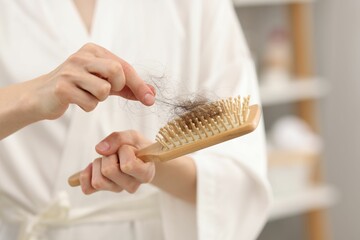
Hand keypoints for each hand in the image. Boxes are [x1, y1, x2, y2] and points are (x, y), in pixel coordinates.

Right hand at [31, 43, 154, 119]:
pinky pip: (90, 103)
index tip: (150, 99)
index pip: (124, 66)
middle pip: (117, 71)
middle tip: (107, 91)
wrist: (42, 96)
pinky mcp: (62, 87)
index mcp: (93, 50)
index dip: (139, 84)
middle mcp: (82, 56)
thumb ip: (128, 87)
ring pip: (104, 90)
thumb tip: (152, 94)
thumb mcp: (104, 83)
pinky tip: (77, 101)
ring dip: (99, 99)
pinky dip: (88, 106)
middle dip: (117, 87)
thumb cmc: (78, 87)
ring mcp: (70, 71)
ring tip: (87, 95)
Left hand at [78, 131, 154, 193]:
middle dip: (109, 155)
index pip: (128, 165)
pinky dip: (86, 176)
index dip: (124, 151)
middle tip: (117, 153)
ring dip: (99, 163)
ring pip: (98, 181)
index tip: (131, 148)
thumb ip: (118, 138)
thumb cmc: (138, 146)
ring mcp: (117, 189)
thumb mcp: (133, 136)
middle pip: (108, 171)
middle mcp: (132, 186)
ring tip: (110, 159)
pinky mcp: (104, 190)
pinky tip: (93, 166)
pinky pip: (87, 189)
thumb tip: (99, 149)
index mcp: (144, 174)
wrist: (140, 156)